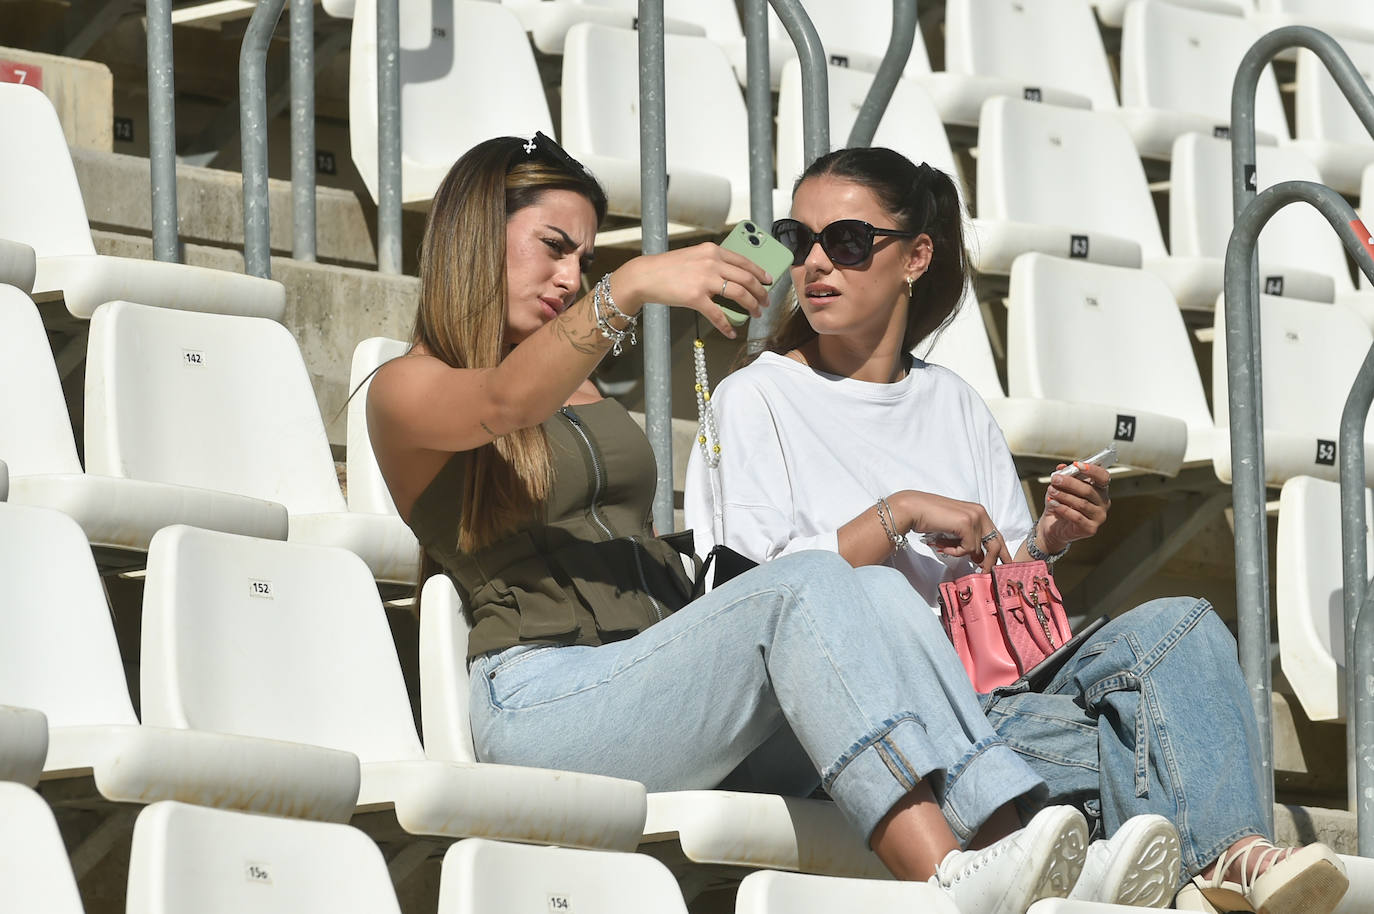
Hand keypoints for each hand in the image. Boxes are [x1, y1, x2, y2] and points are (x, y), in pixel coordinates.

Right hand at [614, 243, 771, 337]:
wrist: (645, 276)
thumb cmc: (667, 268)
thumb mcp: (694, 257)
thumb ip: (713, 263)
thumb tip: (732, 279)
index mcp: (712, 251)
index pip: (744, 261)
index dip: (760, 272)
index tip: (769, 280)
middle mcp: (711, 262)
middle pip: (746, 278)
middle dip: (760, 292)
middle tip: (765, 301)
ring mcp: (704, 280)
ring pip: (739, 294)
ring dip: (751, 306)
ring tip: (755, 314)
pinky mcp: (695, 297)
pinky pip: (718, 314)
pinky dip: (727, 325)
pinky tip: (731, 332)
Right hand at [891, 490, 1012, 573]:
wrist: (914, 509)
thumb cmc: (929, 518)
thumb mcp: (954, 529)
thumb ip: (968, 539)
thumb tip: (979, 557)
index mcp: (978, 512)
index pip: (996, 535)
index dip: (1002, 552)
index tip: (1006, 565)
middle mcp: (980, 513)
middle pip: (996, 544)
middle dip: (991, 562)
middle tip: (986, 574)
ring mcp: (975, 517)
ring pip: (978, 549)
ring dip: (960, 554)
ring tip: (944, 547)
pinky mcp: (966, 524)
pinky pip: (967, 549)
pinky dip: (954, 551)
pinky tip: (941, 544)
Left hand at [1038, 460, 1110, 552]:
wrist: (1053, 526)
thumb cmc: (1060, 503)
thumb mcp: (1060, 487)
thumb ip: (1063, 476)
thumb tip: (1061, 467)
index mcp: (1100, 489)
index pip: (1103, 477)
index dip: (1092, 470)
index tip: (1076, 465)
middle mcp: (1103, 502)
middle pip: (1089, 490)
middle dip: (1070, 483)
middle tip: (1055, 479)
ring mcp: (1099, 517)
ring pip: (1082, 503)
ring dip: (1064, 495)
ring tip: (1051, 491)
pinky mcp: (1091, 529)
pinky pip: (1077, 517)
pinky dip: (1063, 508)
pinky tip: (1053, 503)